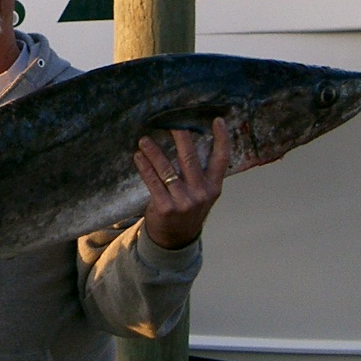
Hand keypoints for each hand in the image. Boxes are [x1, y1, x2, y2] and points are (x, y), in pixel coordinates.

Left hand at [133, 117, 230, 249]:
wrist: (174, 240)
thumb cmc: (187, 210)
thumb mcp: (202, 195)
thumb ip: (201, 174)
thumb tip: (189, 141)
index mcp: (213, 187)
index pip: (222, 159)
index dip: (221, 139)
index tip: (217, 120)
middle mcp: (201, 193)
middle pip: (190, 158)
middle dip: (180, 136)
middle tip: (171, 120)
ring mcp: (184, 201)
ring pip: (167, 169)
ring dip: (154, 152)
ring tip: (144, 139)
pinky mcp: (165, 207)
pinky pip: (153, 182)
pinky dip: (145, 167)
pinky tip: (138, 157)